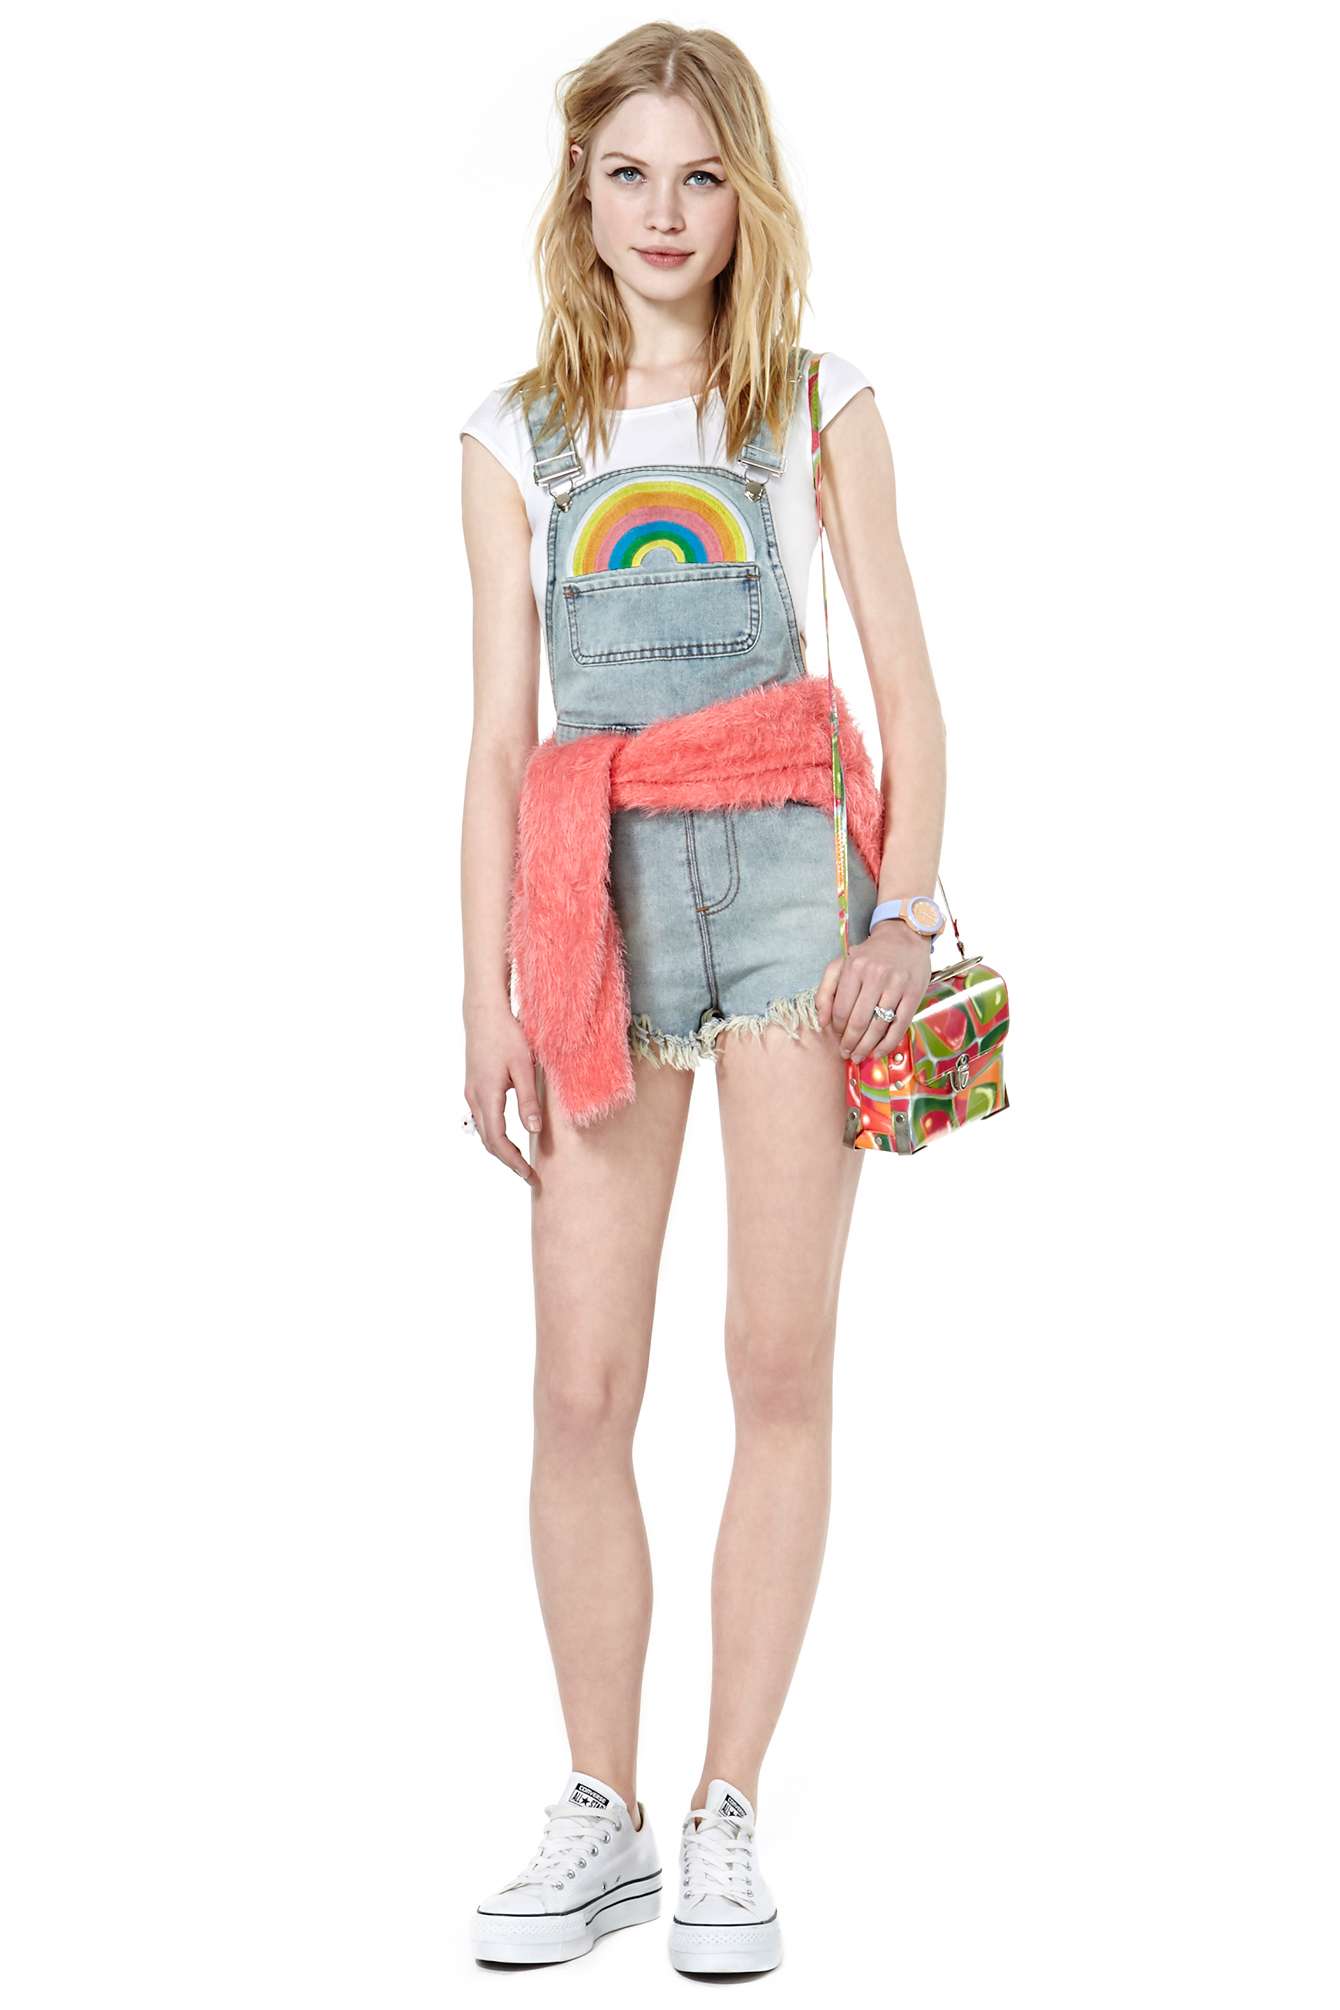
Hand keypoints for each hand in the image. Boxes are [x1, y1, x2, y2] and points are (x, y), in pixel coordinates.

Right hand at [463, 1002, 543, 1186]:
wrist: (483, 1013)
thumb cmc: (507, 1035)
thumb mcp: (524, 1067)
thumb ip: (528, 1100)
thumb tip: (533, 1130)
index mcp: (487, 1095)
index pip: (498, 1140)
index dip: (513, 1161)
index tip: (529, 1175)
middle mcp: (475, 1097)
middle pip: (488, 1141)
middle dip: (507, 1160)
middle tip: (528, 1174)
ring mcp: (471, 1092)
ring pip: (483, 1131)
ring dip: (500, 1148)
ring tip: (519, 1160)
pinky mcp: (473, 1086)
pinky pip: (482, 1118)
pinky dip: (494, 1134)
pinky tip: (508, 1136)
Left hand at [815, 920, 932, 1065]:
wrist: (904, 937)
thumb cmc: (870, 954)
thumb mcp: (842, 964)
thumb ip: (826, 989)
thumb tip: (822, 1020)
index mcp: (855, 968)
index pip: (841, 1008)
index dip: (837, 1028)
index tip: (836, 1037)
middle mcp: (876, 975)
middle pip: (859, 1020)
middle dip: (850, 1042)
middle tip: (846, 1053)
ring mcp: (897, 985)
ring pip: (878, 1026)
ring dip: (866, 1047)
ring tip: (859, 1056)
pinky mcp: (914, 994)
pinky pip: (899, 1026)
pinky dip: (888, 1043)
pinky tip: (878, 1052)